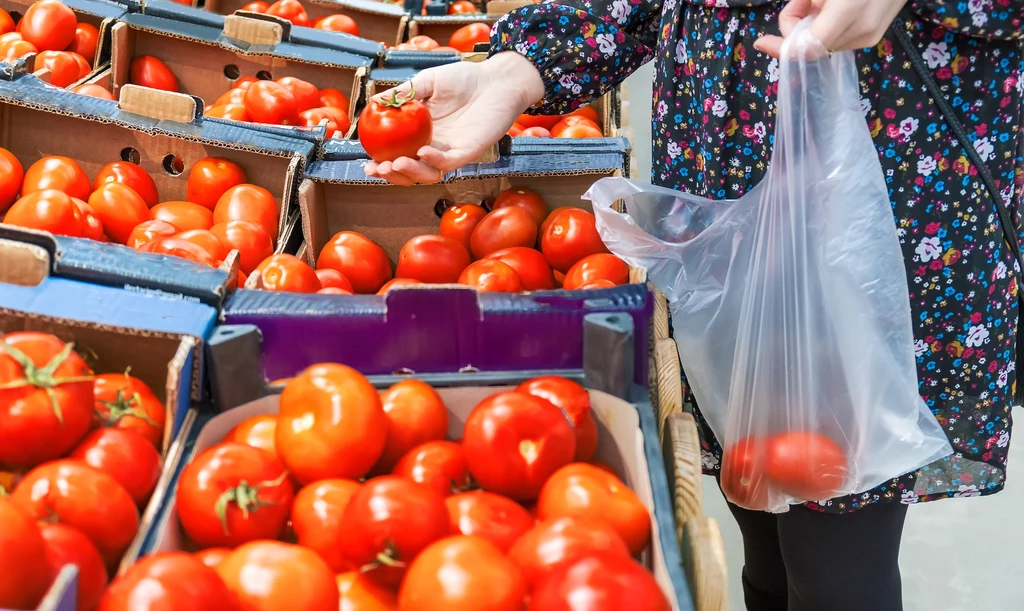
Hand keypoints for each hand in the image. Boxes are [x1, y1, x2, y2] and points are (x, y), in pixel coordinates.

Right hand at [365, 52, 544, 185]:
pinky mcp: (468, 151)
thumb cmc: (464, 79)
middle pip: (409, 172)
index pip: (396, 155)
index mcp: (420, 134)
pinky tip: (423, 151)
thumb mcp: (427, 82)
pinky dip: (435, 161)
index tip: (366, 163)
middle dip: (391, 175)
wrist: (496, 79)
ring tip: (396, 163)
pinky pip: (449, 163)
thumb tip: (375, 103)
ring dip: (410, 173)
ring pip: (428, 174)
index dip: (381, 163)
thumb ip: (403, 93)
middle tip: (378, 168)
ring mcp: (450, 151)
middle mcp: (433, 147)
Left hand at [754, 0, 907, 57]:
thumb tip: (789, 27)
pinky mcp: (875, 35)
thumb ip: (803, 2)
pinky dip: (828, 26)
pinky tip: (837, 6)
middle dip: (798, 25)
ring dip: (813, 25)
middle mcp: (863, 29)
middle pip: (811, 45)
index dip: (780, 47)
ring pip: (823, 43)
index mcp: (848, 9)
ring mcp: (872, 35)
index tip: (761, 40)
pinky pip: (838, 38)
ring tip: (825, 0)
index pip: (806, 47)